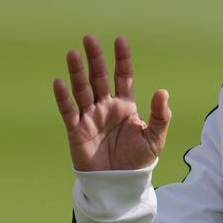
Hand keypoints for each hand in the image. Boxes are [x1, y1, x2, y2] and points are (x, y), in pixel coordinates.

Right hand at [53, 35, 170, 170]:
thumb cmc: (139, 160)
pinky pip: (69, 111)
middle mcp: (106, 106)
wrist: (120, 183)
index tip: (120, 40)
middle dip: (95, 58)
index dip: (122, 59)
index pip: (123, 76)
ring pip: (82, 89)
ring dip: (77, 72)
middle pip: (99, 77)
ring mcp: (90, 117)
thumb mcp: (155, 137)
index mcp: (125, 105)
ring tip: (73, 53)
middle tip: (90, 38)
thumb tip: (162, 91)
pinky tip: (59, 81)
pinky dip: (64, 97)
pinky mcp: (76, 130)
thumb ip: (160, 115)